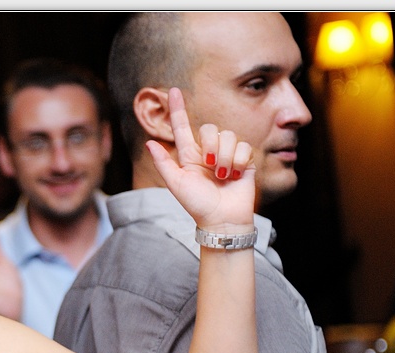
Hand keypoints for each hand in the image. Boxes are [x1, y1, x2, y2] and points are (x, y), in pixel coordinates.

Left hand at [147, 87, 255, 231]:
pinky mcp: (245, 160)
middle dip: (210, 145)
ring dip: (225, 158)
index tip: (173, 90)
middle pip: (209, 128)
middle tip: (211, 167)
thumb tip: (149, 143)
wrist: (221, 219)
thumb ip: (163, 163)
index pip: (183, 126)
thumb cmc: (197, 205)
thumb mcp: (176, 184)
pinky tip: (236, 176)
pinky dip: (239, 163)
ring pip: (228, 136)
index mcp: (190, 155)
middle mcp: (209, 151)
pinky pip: (243, 147)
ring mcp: (228, 155)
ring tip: (223, 177)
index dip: (178, 108)